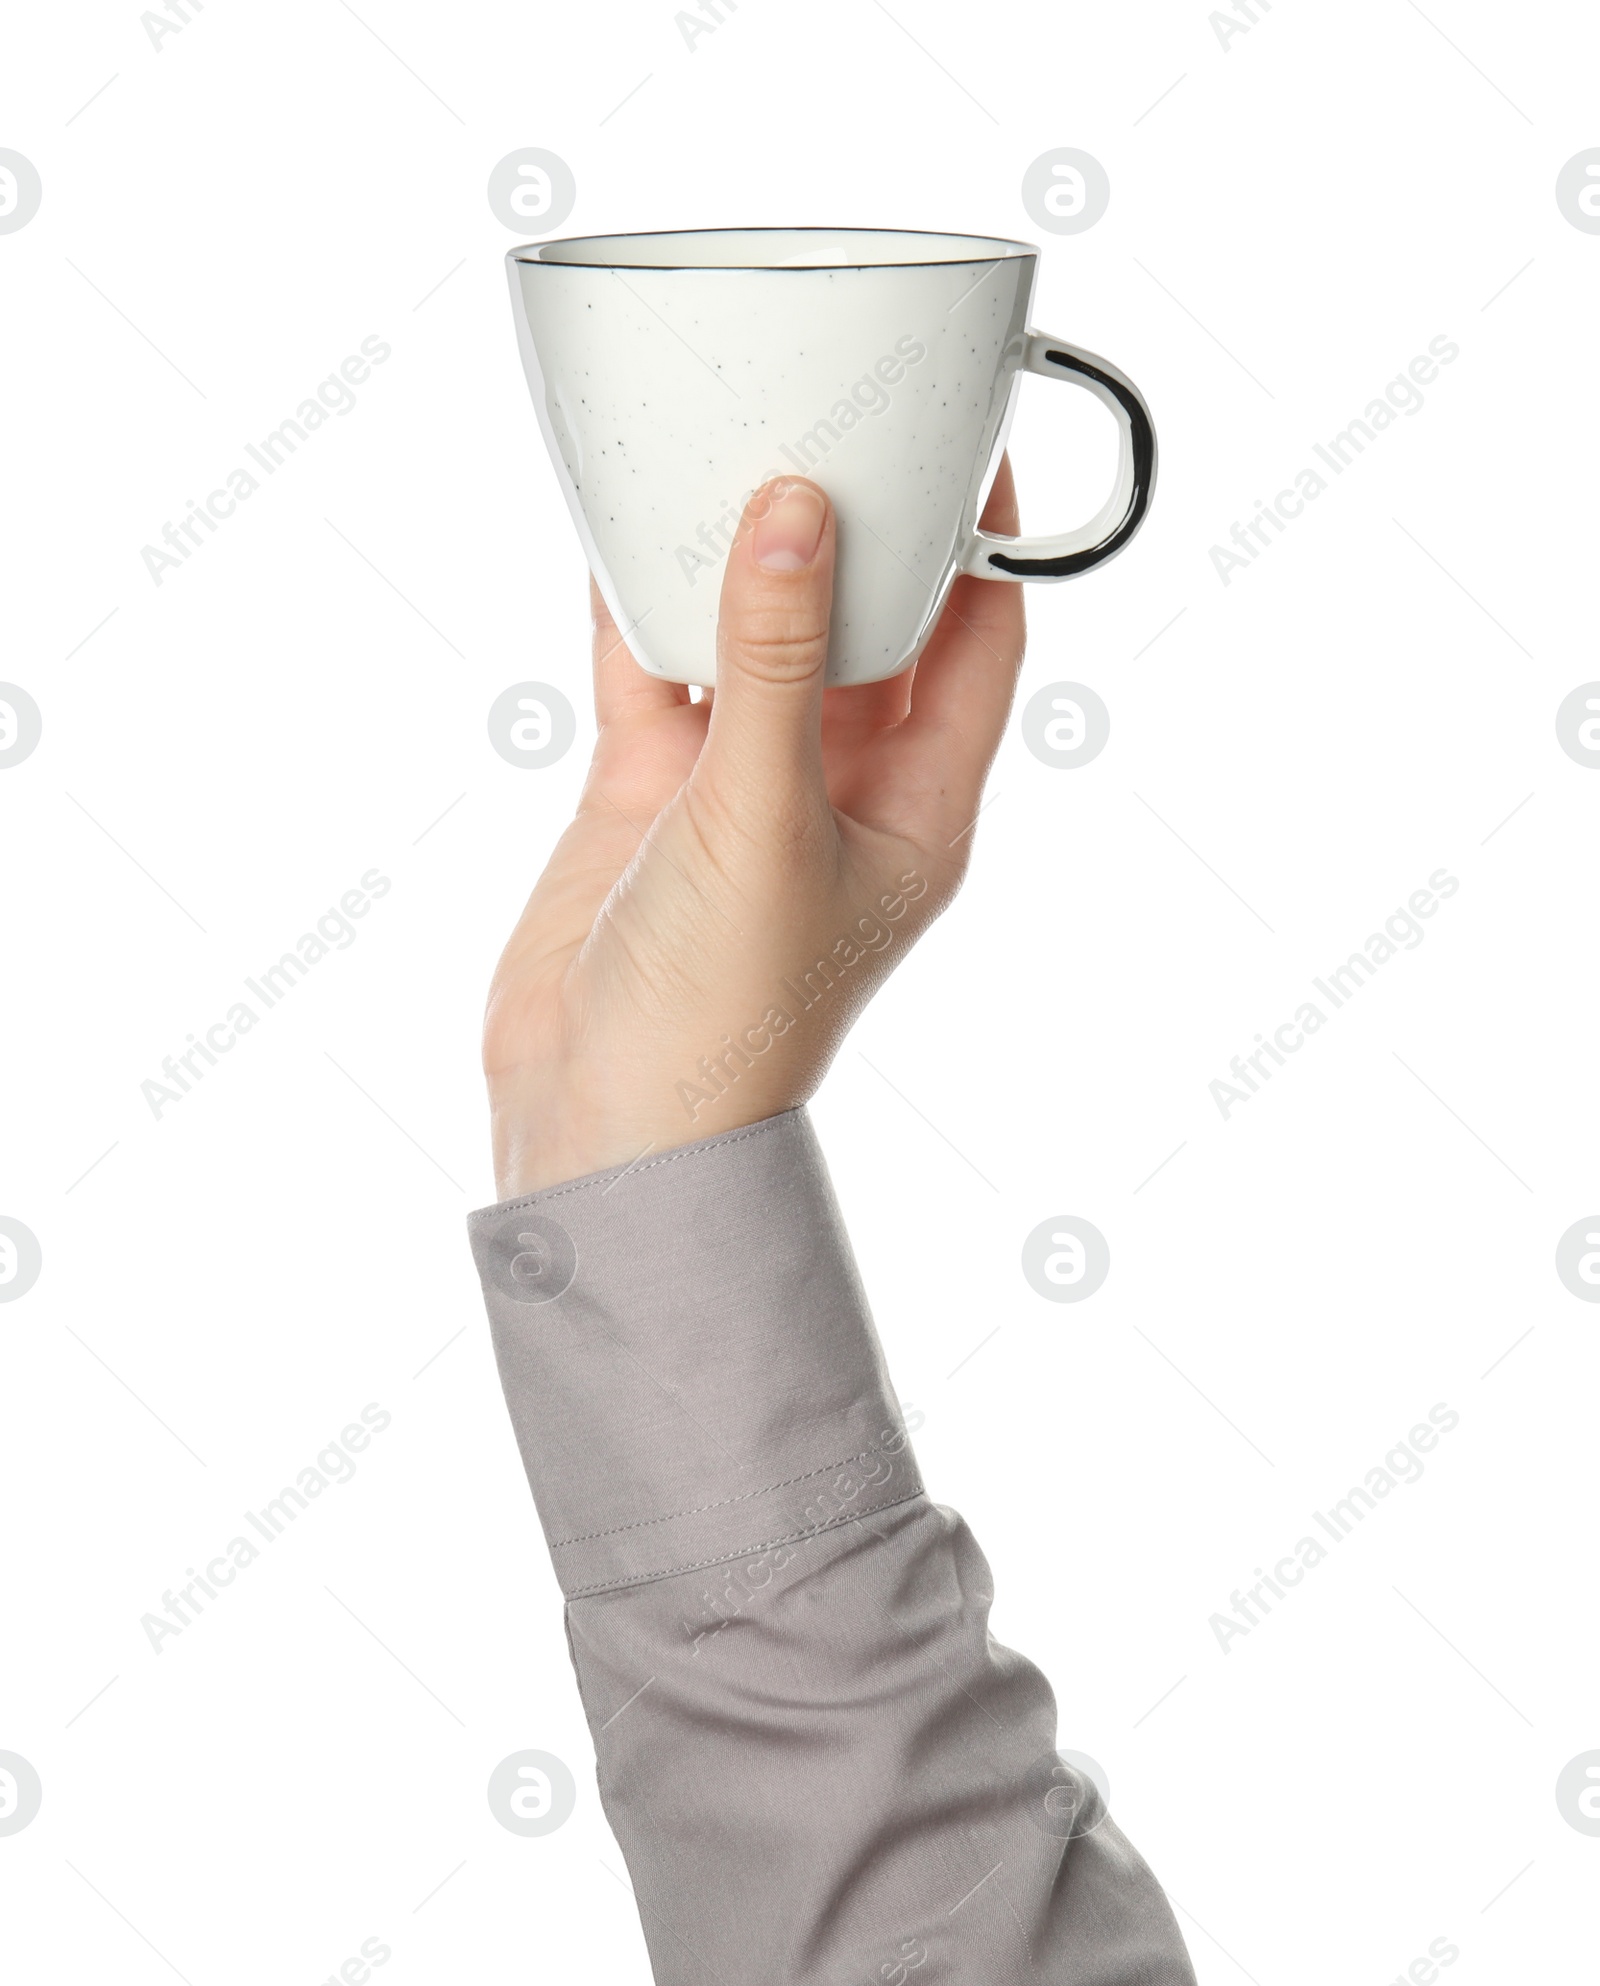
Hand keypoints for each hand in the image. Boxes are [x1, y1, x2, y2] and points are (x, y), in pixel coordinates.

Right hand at [483, 463, 1026, 1198]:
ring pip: (757, 642)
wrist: (601, 1121)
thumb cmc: (723, 1012)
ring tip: (728, 440)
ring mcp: (744, 791)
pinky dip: (638, 609)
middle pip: (872, 625)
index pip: (983, 639)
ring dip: (742, 559)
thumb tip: (799, 509)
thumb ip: (777, 662)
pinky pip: (655, 675)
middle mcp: (843, 787)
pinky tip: (619, 527)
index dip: (986, 536)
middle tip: (830, 408)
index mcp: (921, 804)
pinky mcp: (654, 798)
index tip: (963, 427)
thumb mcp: (763, 818)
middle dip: (856, 526)